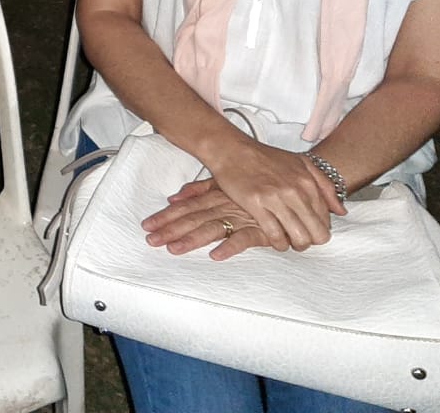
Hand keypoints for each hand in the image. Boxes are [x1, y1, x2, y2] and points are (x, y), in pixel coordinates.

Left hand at [141, 179, 274, 259]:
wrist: (292, 187)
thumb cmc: (256, 186)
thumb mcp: (224, 184)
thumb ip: (199, 190)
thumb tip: (173, 197)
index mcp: (215, 197)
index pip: (185, 208)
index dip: (166, 217)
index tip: (147, 226)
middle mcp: (224, 206)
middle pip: (193, 219)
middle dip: (170, 230)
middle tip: (151, 241)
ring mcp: (242, 217)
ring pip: (212, 229)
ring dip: (192, 239)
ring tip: (174, 249)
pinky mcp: (261, 229)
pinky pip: (244, 239)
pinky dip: (230, 246)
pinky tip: (216, 255)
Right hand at [202, 140, 345, 252]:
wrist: (232, 149)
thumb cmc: (265, 157)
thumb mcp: (302, 163)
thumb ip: (325, 186)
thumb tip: (341, 212)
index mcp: (308, 182)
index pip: (325, 220)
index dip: (317, 230)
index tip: (307, 229)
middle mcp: (295, 191)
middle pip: (316, 233)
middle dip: (310, 241)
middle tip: (299, 239)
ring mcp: (275, 198)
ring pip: (298, 238)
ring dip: (294, 245)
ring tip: (287, 241)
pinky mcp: (256, 204)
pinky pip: (275, 235)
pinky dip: (277, 243)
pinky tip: (274, 239)